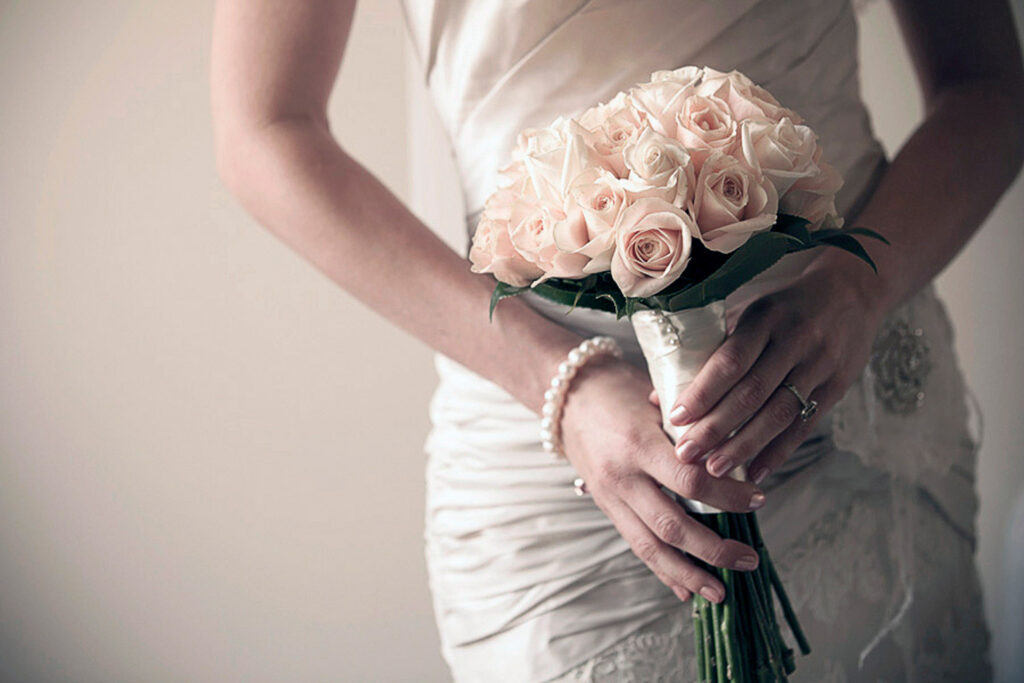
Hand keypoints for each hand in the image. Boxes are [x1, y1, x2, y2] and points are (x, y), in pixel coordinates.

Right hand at [559, 356, 766, 603]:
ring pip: (651, 547)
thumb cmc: (620, 390)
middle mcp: (622, 477)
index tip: (757, 499)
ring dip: (689, 573)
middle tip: (749, 560)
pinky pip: (636, 545)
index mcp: (639, 444)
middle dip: (714, 549)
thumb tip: (738, 449)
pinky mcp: (606, 508)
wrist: (569, 397)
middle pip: (672, 525)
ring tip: (720, 592)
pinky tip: (685, 590)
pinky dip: (662, 570)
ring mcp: (610, 498)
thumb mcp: (657, 399)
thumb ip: (692, 427)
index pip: (689, 480)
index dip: (728, 495)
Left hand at [667, 268, 884, 483]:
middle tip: (686, 453)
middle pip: (752, 393)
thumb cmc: (786, 306)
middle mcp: (795, 341)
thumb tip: (663, 393)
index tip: (676, 416)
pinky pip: (804, 425)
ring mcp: (819, 366)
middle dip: (716, 428)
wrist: (853, 292)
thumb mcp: (751, 311)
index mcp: (766, 318)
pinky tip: (754, 472)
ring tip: (714, 469)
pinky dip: (778, 452)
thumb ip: (711, 348)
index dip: (704, 391)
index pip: (731, 360)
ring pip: (778, 414)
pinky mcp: (837, 387)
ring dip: (744, 446)